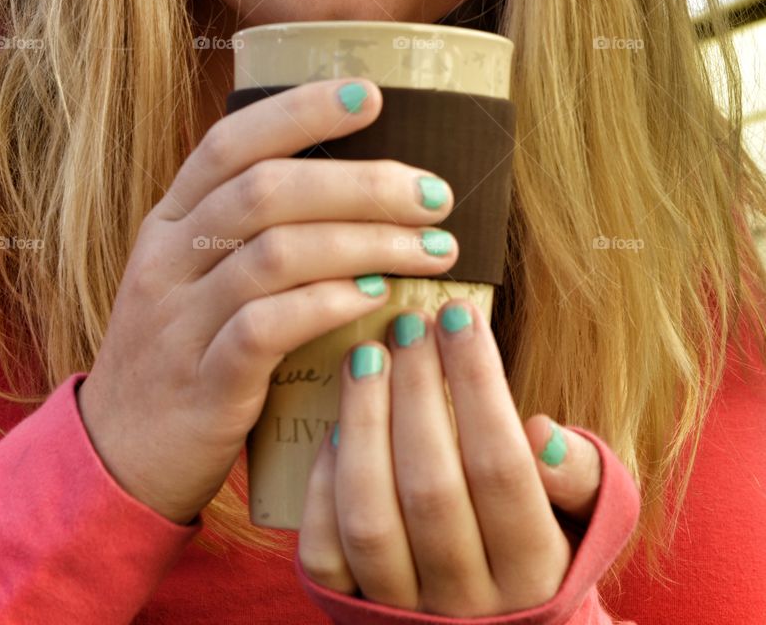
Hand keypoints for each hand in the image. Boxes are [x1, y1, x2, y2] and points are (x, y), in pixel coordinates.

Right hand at [75, 78, 462, 524]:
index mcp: (172, 220)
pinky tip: (377, 298)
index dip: (301, 111)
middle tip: (434, 194)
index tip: (373, 94)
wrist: (120, 458)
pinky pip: (265, 327)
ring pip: (276, 254)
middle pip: (265, 191)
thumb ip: (259, 233)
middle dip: (361, 184)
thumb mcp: (200, 278)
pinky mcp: (202, 382)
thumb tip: (365, 188)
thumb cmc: (188, 352)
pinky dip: (329, 304)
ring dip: (366, 243)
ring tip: (431, 249)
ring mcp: (178, 320)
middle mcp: (168, 258)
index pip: (231, 142)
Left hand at [298, 299, 601, 615]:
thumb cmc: (541, 535)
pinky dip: (324, 483)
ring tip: (366, 354)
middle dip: (416, 390)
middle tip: (408, 321)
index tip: (458, 312)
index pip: (502, 465)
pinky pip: (326, 550)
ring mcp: (404, 608)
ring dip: (364, 423)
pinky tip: (334, 423)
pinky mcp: (350, 607)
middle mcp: (469, 600)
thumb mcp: (582, 511)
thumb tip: (542, 432)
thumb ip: (577, 474)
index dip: (477, 382)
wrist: (496, 622)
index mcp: (534, 570)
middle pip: (431, 487)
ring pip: (371, 518)